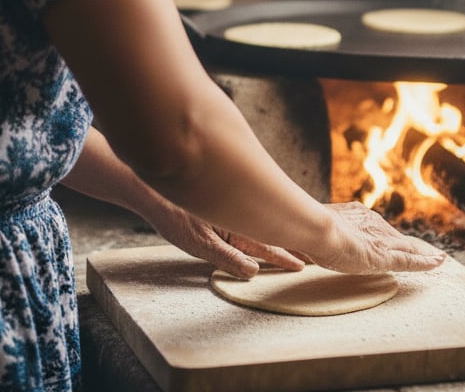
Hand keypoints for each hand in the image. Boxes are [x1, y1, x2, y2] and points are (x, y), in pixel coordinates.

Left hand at [147, 196, 304, 279]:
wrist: (154, 193)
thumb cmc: (174, 217)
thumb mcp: (199, 243)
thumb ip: (227, 257)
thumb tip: (254, 272)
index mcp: (236, 229)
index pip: (267, 247)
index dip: (285, 257)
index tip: (303, 264)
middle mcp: (237, 220)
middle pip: (269, 234)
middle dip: (289, 242)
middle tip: (311, 252)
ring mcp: (229, 215)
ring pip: (260, 226)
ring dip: (277, 233)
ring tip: (296, 239)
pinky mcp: (220, 211)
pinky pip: (248, 220)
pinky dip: (261, 225)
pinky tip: (265, 228)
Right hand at [302, 202, 446, 274]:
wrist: (315, 227)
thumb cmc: (310, 230)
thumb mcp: (317, 231)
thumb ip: (321, 235)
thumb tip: (304, 248)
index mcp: (357, 215)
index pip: (377, 228)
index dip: (388, 236)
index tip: (394, 240)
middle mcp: (373, 225)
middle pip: (397, 237)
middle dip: (410, 245)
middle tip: (424, 251)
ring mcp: (380, 240)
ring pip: (408, 248)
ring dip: (423, 253)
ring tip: (438, 258)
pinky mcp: (385, 256)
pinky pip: (410, 261)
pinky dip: (425, 262)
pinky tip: (438, 263)